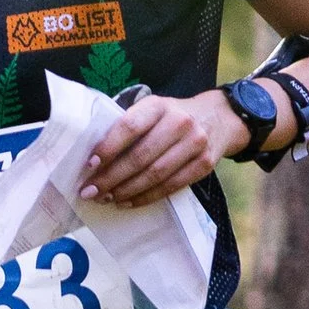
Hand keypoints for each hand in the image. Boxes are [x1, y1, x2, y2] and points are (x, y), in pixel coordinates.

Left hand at [79, 90, 246, 206]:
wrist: (219, 117)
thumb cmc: (173, 117)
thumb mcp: (153, 110)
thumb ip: (130, 126)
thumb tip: (95, 157)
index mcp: (159, 106)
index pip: (130, 127)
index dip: (108, 148)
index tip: (89, 165)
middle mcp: (179, 122)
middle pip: (140, 156)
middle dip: (111, 177)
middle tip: (90, 191)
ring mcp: (195, 143)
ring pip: (155, 174)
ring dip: (126, 190)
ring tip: (106, 198)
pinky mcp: (204, 164)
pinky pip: (171, 186)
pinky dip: (146, 197)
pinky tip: (128, 202)